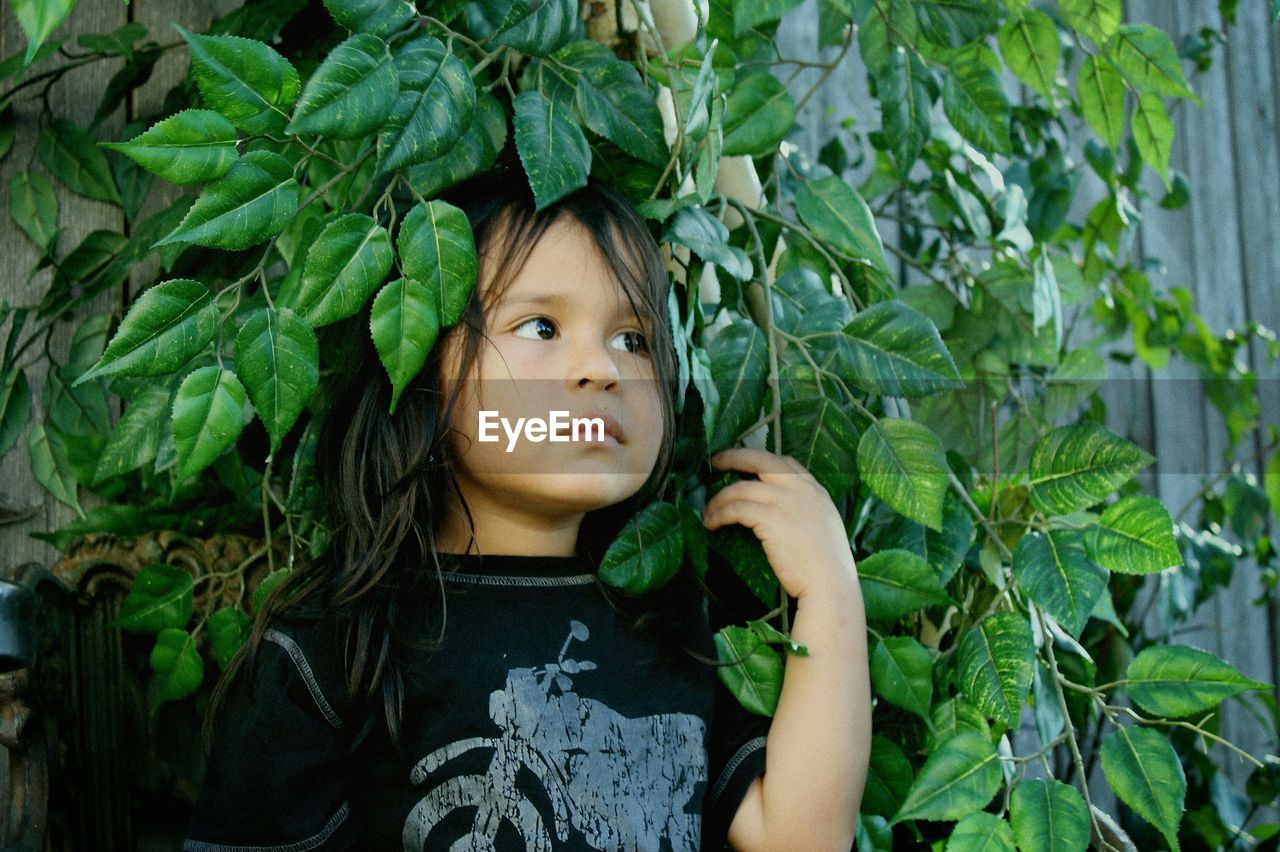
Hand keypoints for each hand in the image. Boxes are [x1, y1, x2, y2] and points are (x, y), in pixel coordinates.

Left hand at [702, 448, 856, 600]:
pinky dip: (720, 514)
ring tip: (708, 511)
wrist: (830, 582)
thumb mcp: (824, 526)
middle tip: (716, 462)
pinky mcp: (770, 518)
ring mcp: (784, 501)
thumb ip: (806, 512)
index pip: (786, 463)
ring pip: (741, 488)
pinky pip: (736, 509)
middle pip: (761, 459)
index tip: (746, 465)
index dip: (763, 460)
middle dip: (734, 457)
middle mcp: (799, 489)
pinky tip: (712, 523)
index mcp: (814, 491)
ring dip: (719, 499)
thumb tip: (784, 514)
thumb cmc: (828, 565)